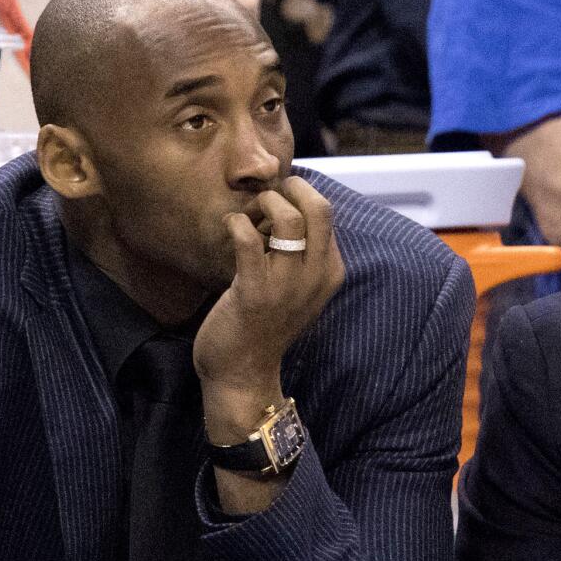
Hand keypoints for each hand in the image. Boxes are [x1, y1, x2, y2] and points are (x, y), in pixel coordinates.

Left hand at [194, 176, 344, 443]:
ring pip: (288, 218)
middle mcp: (316, 277)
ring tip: (249, 211)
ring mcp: (287, 286)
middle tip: (268, 194)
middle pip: (320, 208)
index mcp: (330, 272)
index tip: (279, 198)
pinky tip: (230, 226)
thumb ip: (302, 254)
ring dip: (264, 203)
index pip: (327, 214)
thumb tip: (287, 205)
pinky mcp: (254, 292)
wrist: (242, 372)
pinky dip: (237, 223)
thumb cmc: (265, 323)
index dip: (301, 195)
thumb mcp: (298, 289)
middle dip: (292, 188)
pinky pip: (249, 238)